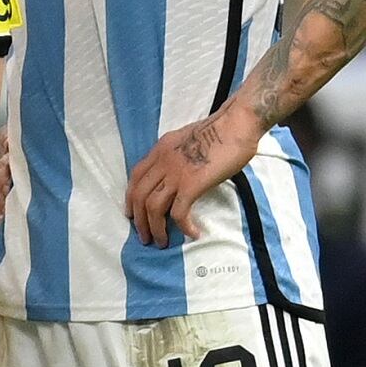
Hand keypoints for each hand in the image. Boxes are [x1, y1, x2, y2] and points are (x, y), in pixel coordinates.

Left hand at [124, 102, 265, 247]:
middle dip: (139, 220)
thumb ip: (177, 154)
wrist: (234, 125)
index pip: (135, 176)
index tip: (133, 214)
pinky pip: (179, 212)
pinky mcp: (192, 184)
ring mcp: (175, 173)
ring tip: (163, 242)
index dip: (131, 198)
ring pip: (153, 207)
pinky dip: (183, 226)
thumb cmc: (219, 131)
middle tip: (145, 237)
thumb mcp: (186, 139)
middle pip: (139, 195)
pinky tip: (192, 233)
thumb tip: (178, 170)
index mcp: (160, 150)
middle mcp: (162, 161)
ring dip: (155, 228)